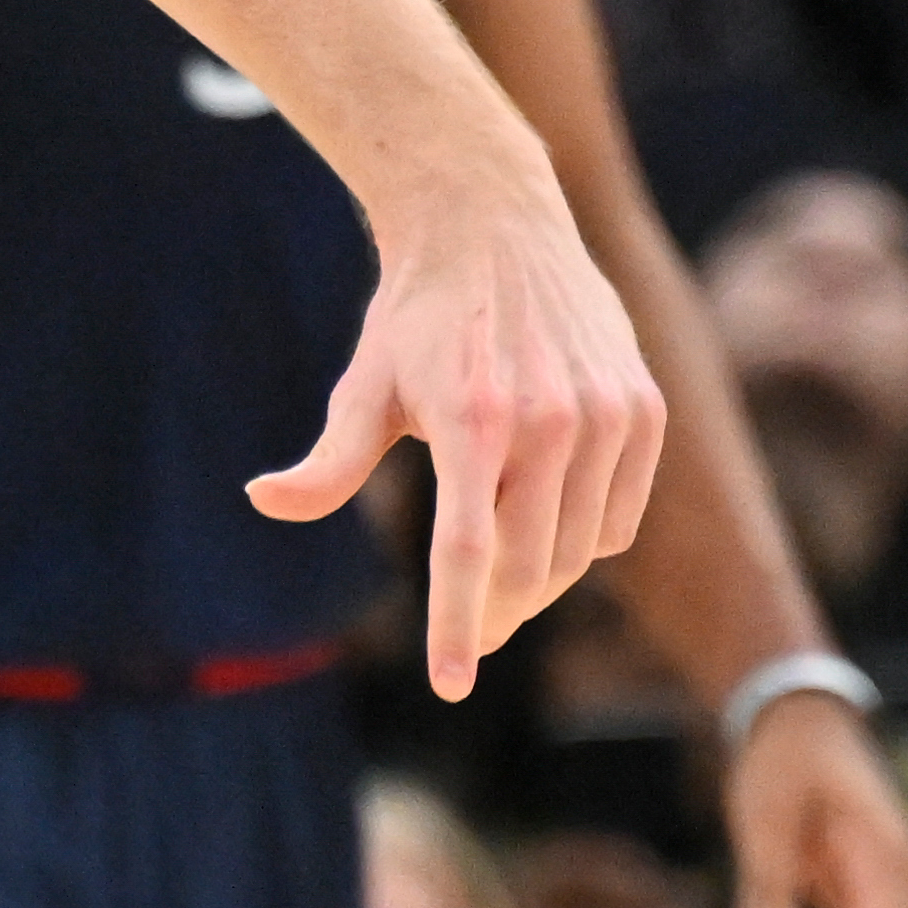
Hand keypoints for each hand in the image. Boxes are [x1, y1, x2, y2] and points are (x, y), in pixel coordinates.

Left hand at [250, 181, 663, 699]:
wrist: (492, 222)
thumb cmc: (416, 316)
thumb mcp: (365, 385)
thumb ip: (327, 461)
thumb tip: (263, 500)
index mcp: (471, 420)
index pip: (469, 553)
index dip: (457, 626)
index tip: (450, 685)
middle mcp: (550, 420)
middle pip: (527, 568)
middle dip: (494, 616)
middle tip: (470, 633)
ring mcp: (607, 415)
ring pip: (578, 552)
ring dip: (538, 581)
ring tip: (500, 572)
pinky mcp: (644, 411)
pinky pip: (618, 520)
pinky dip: (583, 541)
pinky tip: (546, 524)